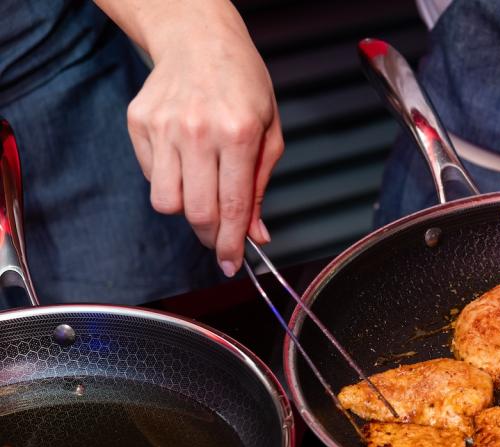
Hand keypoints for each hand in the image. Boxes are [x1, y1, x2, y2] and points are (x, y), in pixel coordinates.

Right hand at [123, 6, 282, 276]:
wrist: (198, 39)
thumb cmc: (241, 82)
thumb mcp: (269, 130)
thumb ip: (260, 185)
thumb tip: (256, 233)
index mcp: (238, 134)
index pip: (233, 206)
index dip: (233, 244)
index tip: (233, 264)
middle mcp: (198, 132)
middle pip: (196, 212)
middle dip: (211, 235)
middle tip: (221, 237)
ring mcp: (164, 127)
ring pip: (166, 202)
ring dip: (186, 210)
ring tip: (203, 193)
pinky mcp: (139, 124)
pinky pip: (151, 177)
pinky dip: (168, 183)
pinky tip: (185, 164)